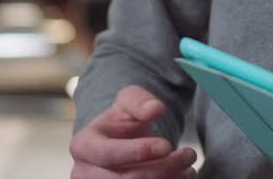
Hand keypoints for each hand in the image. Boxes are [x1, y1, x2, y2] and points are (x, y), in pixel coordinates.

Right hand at [69, 85, 198, 177]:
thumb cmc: (122, 121)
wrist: (119, 142)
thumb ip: (140, 101)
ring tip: (188, 166)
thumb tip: (155, 109)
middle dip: (163, 168)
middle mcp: (84, 173)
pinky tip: (181, 176)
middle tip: (189, 155)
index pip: (109, 153)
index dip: (139, 151)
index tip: (167, 145)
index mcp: (83, 145)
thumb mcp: (129, 102)